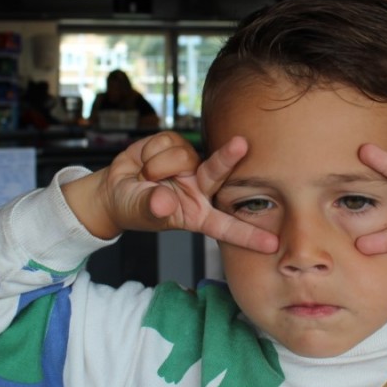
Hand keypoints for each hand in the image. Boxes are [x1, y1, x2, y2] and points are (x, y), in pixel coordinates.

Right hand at [66, 132, 277, 252]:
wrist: (113, 189)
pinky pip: (167, 142)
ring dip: (157, 165)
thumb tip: (164, 201)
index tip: (272, 244)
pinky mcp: (177, 145)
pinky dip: (150, 152)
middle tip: (241, 144)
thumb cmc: (132, 208)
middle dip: (228, 158)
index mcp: (197, 214)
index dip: (248, 235)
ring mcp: (190, 165)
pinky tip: (145, 162)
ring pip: (182, 156)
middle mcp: (199, 188)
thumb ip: (152, 208)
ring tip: (145, 176)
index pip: (225, 226)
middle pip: (217, 172)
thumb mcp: (140, 213)